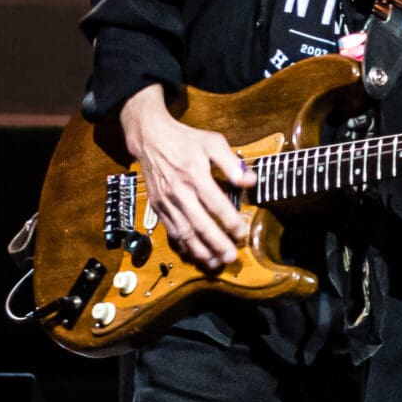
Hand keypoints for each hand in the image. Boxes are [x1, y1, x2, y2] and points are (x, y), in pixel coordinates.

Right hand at [120, 85, 252, 273]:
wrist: (150, 139)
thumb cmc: (185, 140)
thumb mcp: (212, 143)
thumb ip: (232, 163)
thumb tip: (250, 181)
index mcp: (194, 175)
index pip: (215, 203)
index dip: (229, 220)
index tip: (242, 233)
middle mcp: (179, 191)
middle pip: (198, 223)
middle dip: (215, 243)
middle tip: (231, 257)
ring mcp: (166, 201)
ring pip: (183, 232)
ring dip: (199, 250)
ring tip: (215, 263)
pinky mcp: (158, 207)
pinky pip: (170, 231)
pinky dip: (183, 245)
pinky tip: (194, 255)